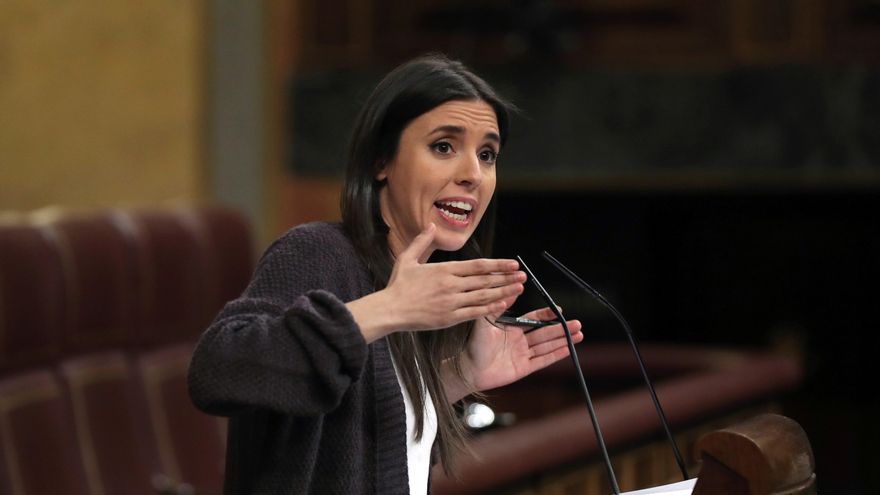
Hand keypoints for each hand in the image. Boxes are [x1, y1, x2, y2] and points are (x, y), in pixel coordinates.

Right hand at [347, 224, 525, 341]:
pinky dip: (490, 308)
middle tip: (523, 275)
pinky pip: (475, 313)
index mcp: (444, 270)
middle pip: (485, 280)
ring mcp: (452, 302)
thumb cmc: (398, 285)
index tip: (512, 263)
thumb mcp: (407, 258)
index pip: (477, 265)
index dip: (497, 265)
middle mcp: (451, 285)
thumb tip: (432, 226)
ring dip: (504, 291)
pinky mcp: (449, 318)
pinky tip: (502, 304)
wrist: (390, 309)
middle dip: (506, 277)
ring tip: (518, 288)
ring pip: (484, 296)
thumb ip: (422, 241)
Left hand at [446, 306, 583, 400]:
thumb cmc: (473, 344)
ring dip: (563, 340)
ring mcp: (522, 355)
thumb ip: (498, 306)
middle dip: (561, 328)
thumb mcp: (486, 321)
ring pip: (547, 346)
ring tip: (579, 334)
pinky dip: (556, 355)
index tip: (558, 309)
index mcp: (511, 328)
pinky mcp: (523, 368)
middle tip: (577, 322)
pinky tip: (568, 349)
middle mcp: (519, 341)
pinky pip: (542, 361)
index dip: (546, 315)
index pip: (533, 319)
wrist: (468, 369)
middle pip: (545, 332)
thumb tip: (512, 288)